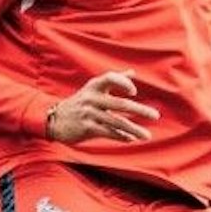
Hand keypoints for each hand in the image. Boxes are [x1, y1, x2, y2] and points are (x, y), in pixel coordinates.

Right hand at [45, 70, 159, 142]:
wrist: (54, 120)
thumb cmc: (79, 102)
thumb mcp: (93, 88)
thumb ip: (113, 80)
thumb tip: (132, 72)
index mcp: (94, 86)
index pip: (110, 78)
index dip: (123, 83)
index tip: (134, 92)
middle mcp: (92, 98)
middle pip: (120, 104)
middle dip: (140, 110)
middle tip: (156, 116)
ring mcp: (89, 113)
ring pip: (117, 122)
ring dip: (134, 130)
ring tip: (147, 136)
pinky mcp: (87, 128)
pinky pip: (108, 133)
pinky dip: (121, 136)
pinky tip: (131, 139)